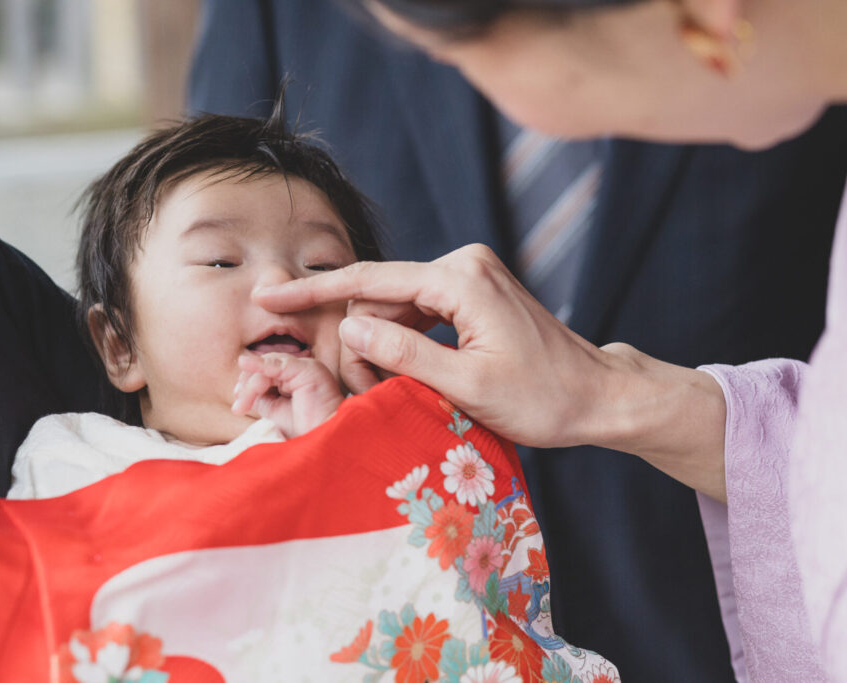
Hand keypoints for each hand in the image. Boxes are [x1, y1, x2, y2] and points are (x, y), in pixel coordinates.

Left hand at [231, 352, 344, 437]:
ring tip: (244, 405)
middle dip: (247, 386)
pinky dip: (260, 364)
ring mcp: (307, 366)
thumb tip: (241, 389)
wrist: (323, 440)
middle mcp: (302, 368)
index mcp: (296, 377)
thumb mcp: (275, 410)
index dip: (248, 384)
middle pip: (265, 367)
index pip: (266, 371)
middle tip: (239, 407)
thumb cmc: (305, 429)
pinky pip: (279, 363)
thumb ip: (260, 397)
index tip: (239, 405)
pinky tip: (245, 363)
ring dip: (251, 385)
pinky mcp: (309, 369)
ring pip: (269, 365)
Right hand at [253, 244, 727, 499]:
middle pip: (380, 294)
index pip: (371, 280)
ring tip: (383, 390)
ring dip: (380, 347)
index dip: (315, 292)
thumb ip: (404, 355)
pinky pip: (418, 314)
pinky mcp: (471, 295)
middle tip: (356, 387)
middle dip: (357, 338)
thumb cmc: (543, 398)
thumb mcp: (467, 386)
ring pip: (396, 307)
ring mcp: (468, 277)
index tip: (270, 296)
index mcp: (461, 278)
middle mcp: (463, 264)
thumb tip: (349, 328)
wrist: (597, 396)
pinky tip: (400, 374)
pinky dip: (402, 343)